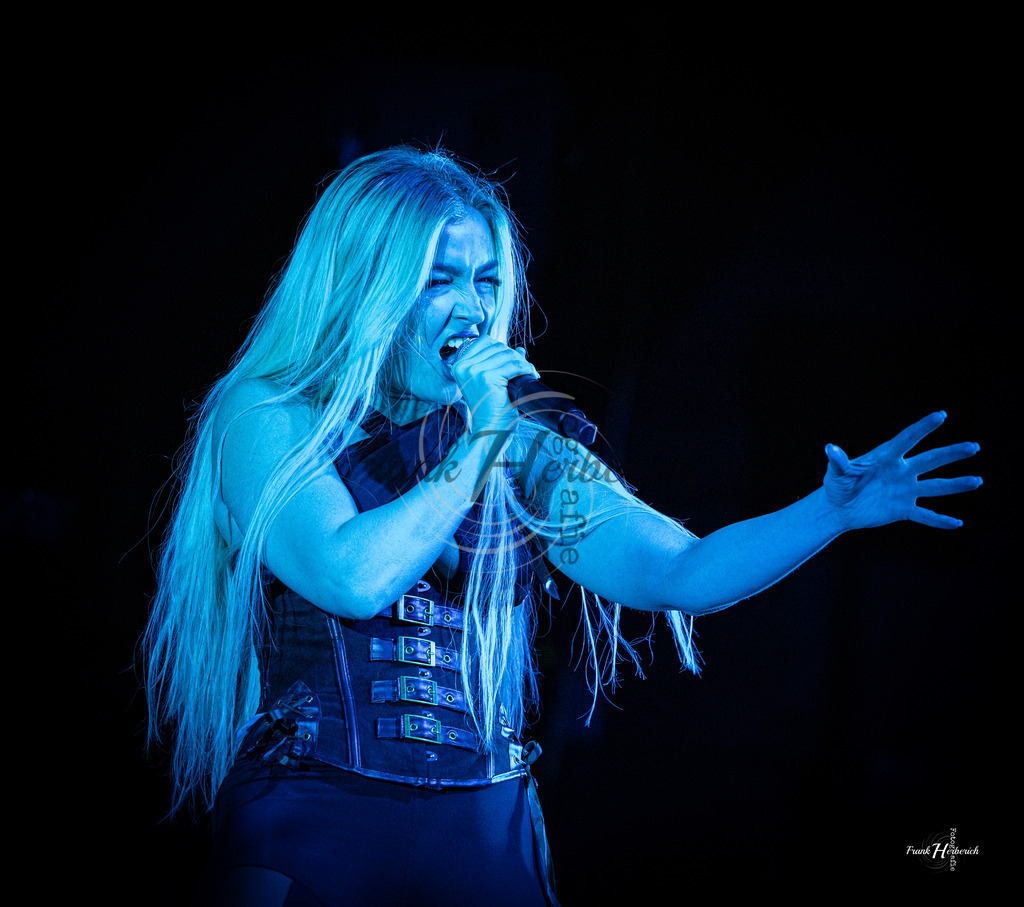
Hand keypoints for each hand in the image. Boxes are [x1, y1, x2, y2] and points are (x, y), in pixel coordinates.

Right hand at [448, 338, 537, 434]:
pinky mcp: (486, 378)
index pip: (485, 342)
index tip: (513, 361)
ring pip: (507, 355)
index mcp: (460, 366)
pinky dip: (525, 369)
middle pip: (497, 347)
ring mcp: (474, 371)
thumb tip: (519, 349)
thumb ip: (500, 364)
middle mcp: (463, 366)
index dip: (503, 348)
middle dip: (514, 356)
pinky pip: (513, 366)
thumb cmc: (491, 410)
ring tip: (529, 373)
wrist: (489, 431)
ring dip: (522, 363)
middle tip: (525, 368)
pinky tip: (530, 375)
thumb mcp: (491, 383)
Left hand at [823, 412, 981, 530]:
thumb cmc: (837, 485)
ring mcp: (905, 491)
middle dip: (952, 453)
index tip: (941, 415)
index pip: (907, 439)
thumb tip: (830, 448)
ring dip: (956, 485)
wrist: (839, 508)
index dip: (923, 428)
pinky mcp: (903, 509)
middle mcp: (901, 472)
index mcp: (886, 458)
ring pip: (935, 486)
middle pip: (930, 460)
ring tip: (977, 481)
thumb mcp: (837, 473)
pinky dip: (939, 520)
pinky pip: (924, 515)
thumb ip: (839, 462)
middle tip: (973, 447)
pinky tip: (957, 524)